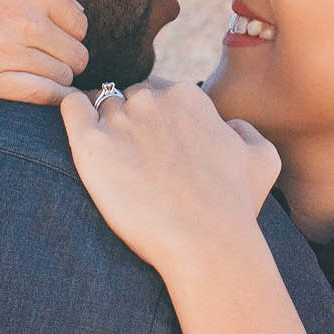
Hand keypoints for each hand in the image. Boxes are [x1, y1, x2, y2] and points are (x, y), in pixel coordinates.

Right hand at [0, 0, 89, 104]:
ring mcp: (7, 53)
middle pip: (76, 54)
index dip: (67, 31)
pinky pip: (40, 97)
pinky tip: (35, 91)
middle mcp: (28, 21)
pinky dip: (47, 98)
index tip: (49, 34)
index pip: (80, 24)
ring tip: (30, 69)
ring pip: (61, 78)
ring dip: (52, 76)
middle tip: (41, 55)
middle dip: (64, 56)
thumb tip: (72, 6)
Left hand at [58, 79, 281, 276]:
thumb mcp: (263, 159)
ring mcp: (120, 119)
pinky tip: (83, 138)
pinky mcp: (91, 143)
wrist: (206, 241)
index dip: (159, 120)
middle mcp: (153, 99)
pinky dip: (73, 114)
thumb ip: (246, 130)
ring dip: (105, 125)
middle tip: (136, 159)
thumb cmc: (235, 206)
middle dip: (132, 121)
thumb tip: (228, 126)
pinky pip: (70, 108)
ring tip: (111, 159)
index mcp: (188, 96)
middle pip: (130, 97)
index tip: (159, 149)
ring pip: (101, 104)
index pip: (161, 92)